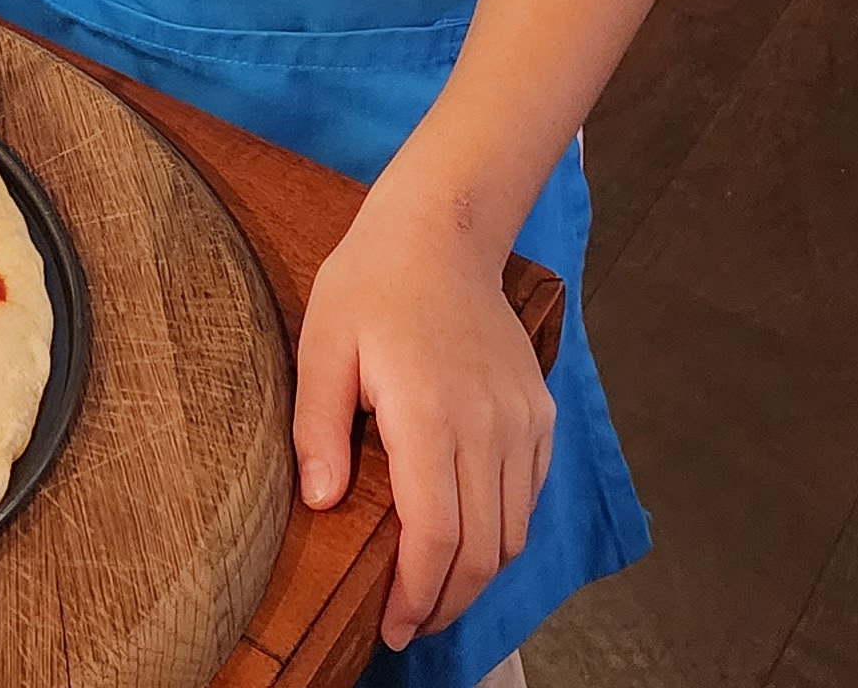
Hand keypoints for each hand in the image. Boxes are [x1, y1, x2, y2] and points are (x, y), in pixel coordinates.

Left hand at [294, 177, 554, 653]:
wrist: (443, 230)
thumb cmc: (372, 283)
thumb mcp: (322, 345)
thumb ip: (318, 428)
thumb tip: (323, 503)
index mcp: (430, 412)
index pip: (437, 535)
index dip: (416, 594)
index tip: (391, 627)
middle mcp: (488, 424)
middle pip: (483, 550)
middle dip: (447, 603)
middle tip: (409, 627)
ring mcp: (521, 420)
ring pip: (512, 531)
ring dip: (477, 575)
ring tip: (434, 593)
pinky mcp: (538, 413)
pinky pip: (528, 495)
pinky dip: (502, 530)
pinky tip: (466, 537)